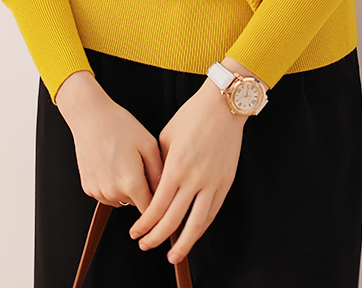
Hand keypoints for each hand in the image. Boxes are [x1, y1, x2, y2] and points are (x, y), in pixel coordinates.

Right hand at [55, 71, 162, 212]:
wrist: (89, 116)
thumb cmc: (119, 125)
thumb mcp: (148, 143)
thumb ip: (159, 172)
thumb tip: (166, 190)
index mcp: (131, 182)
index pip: (150, 208)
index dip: (158, 202)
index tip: (162, 196)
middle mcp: (113, 191)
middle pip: (136, 203)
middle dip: (142, 190)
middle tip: (140, 166)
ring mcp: (98, 191)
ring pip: (121, 200)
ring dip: (126, 189)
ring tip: (124, 163)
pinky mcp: (88, 188)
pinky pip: (106, 194)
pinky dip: (111, 185)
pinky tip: (111, 165)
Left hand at [128, 70, 246, 262]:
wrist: (222, 105)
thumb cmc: (192, 116)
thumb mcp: (165, 136)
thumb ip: (158, 164)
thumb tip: (152, 186)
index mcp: (176, 167)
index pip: (157, 206)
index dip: (145, 224)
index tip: (136, 233)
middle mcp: (194, 179)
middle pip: (174, 220)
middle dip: (157, 237)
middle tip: (146, 245)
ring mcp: (212, 182)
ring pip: (197, 224)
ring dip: (183, 244)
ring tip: (173, 256)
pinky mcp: (225, 182)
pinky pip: (213, 212)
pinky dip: (202, 227)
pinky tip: (193, 234)